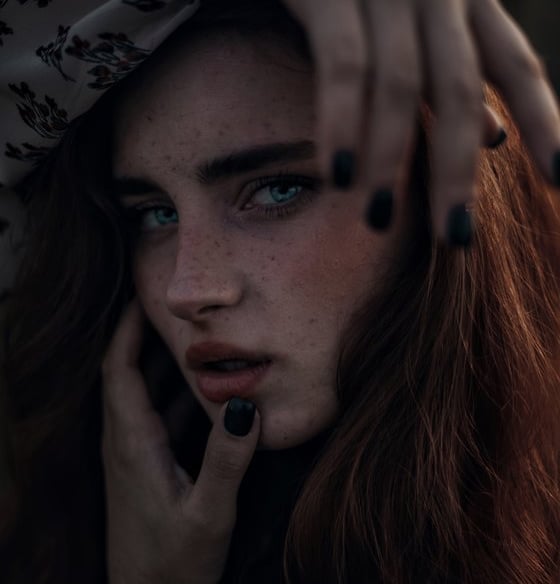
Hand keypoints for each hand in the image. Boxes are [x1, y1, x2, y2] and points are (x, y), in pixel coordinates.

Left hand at [101, 297, 259, 583]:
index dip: (127, 330)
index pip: (120, 370)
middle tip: (173, 308)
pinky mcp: (144, 469)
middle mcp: (126, 443)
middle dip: (144, 336)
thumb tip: (245, 404)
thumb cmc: (172, 566)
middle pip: (126, 374)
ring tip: (191, 339)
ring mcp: (133, 457)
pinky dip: (172, 395)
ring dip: (161, 365)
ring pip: (142, 395)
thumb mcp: (208, 512)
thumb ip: (226, 459)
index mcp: (133, 443)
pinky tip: (200, 393)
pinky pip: (154, 417)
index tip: (144, 297)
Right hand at [281, 0, 559, 242]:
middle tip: (453, 237)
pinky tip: (339, 176)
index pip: (514, 66)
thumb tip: (497, 138)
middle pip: (458, 91)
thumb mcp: (418, 27)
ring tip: (378, 222)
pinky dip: (342, 122)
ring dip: (390, 162)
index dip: (544, 123)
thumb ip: (455, 77)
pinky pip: (341, 66)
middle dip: (456, 172)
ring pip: (400, 88)